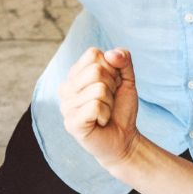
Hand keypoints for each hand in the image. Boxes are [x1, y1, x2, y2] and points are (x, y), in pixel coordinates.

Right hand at [58, 47, 141, 171]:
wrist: (124, 140)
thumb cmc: (120, 109)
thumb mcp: (126, 80)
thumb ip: (123, 61)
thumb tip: (111, 53)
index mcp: (75, 74)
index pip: (94, 54)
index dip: (111, 68)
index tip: (111, 85)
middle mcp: (65, 88)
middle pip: (96, 70)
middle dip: (111, 87)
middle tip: (108, 101)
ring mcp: (65, 106)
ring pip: (98, 89)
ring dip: (109, 103)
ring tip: (104, 113)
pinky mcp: (71, 122)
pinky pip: (95, 106)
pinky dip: (105, 114)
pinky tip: (100, 122)